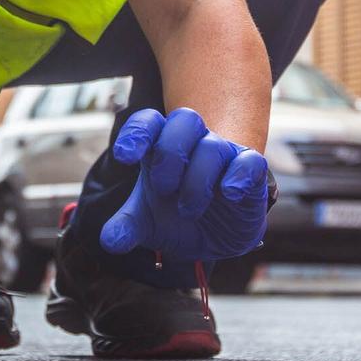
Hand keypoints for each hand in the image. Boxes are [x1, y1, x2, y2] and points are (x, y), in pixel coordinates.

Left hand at [99, 108, 269, 262]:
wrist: (213, 239)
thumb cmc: (175, 218)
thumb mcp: (146, 225)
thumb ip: (126, 228)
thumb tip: (109, 240)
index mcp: (161, 149)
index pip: (150, 122)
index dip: (137, 132)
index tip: (125, 156)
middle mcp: (193, 145)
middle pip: (185, 119)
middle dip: (170, 152)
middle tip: (163, 189)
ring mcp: (223, 156)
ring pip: (212, 146)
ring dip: (197, 181)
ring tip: (188, 211)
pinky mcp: (249, 173)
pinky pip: (250, 161)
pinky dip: (239, 175)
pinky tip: (230, 194)